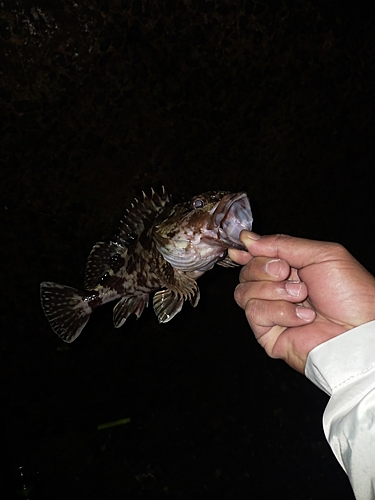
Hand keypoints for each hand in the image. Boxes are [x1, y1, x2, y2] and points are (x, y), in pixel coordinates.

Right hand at [229, 232, 374, 372]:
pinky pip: (254, 312)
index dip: (247, 251)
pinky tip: (301, 317)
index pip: (257, 257)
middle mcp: (278, 291)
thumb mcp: (321, 254)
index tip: (242, 247)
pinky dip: (279, 311)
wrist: (358, 331)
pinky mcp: (268, 334)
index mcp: (291, 270)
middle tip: (286, 272)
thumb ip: (283, 244)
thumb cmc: (351, 295)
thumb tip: (250, 239)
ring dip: (274, 291)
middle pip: (246, 272)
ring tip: (300, 297)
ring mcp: (272, 313)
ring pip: (244, 292)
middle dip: (264, 268)